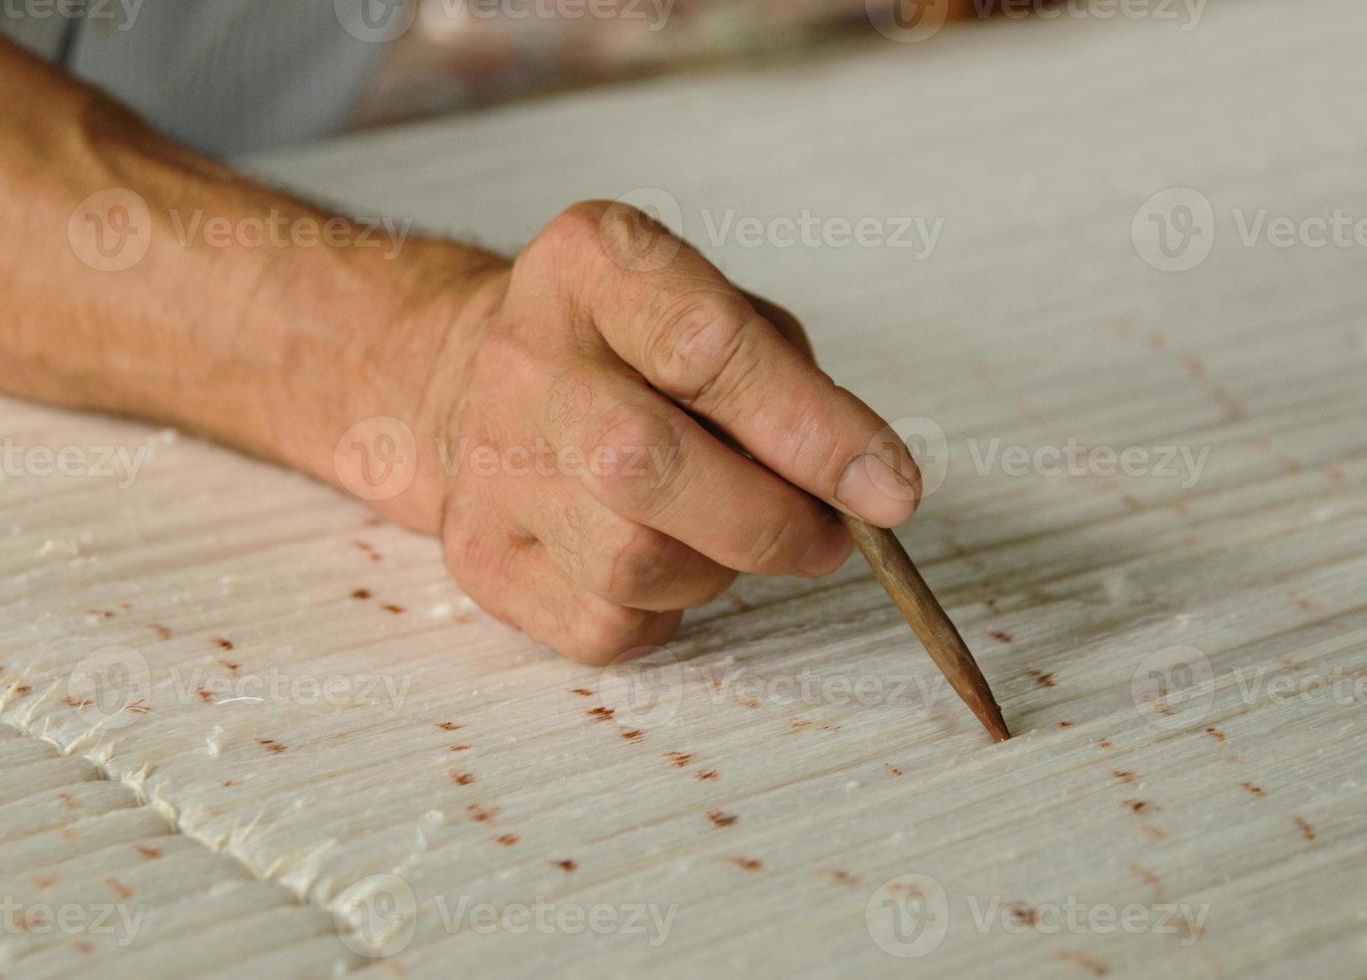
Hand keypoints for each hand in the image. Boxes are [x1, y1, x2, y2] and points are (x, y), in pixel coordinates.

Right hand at [403, 201, 923, 662]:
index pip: (705, 346)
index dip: (813, 431)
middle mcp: (522, 359)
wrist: (477, 380)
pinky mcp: (481, 559)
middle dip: (767, 519)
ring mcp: (488, 465)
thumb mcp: (716, 306)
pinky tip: (665, 560)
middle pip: (645, 464)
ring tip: (732, 532)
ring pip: (631, 561)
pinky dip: (668, 610)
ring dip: (720, 568)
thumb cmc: (631, 346)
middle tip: (826, 537)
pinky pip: (607, 625)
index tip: (889, 488)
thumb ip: (790, 381)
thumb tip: (864, 487)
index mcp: (591, 265)